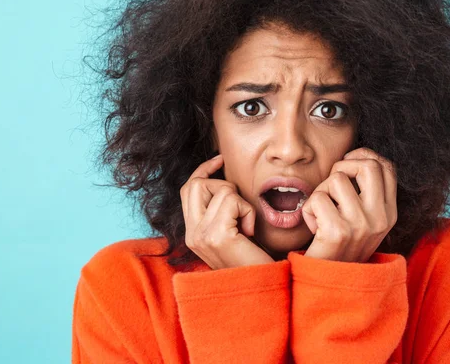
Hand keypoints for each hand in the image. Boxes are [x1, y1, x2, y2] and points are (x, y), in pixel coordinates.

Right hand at [180, 154, 273, 268]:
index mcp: (192, 233)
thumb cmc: (252, 260)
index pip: (188, 189)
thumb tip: (220, 179)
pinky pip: (232, 200)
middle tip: (239, 207)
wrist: (261, 289)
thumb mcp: (230, 233)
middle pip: (196, 184)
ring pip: (220, 190)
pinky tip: (250, 233)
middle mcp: (192, 234)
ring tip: (246, 227)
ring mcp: (201, 235)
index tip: (219, 160)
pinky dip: (248, 212)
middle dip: (222, 185)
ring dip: (241, 203)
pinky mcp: (216, 235)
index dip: (203, 170)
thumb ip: (218, 212)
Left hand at [301, 147, 397, 262]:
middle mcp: (380, 218)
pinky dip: (308, 210)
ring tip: (322, 213)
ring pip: (336, 179)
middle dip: (343, 166)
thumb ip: (365, 192)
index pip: (388, 167)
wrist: (328, 284)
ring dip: (321, 192)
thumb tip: (356, 157)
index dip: (365, 156)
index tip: (347, 162)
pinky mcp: (337, 231)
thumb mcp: (363, 220)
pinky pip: (316, 198)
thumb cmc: (339, 246)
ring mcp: (361, 225)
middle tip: (331, 185)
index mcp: (389, 213)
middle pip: (368, 165)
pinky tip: (314, 227)